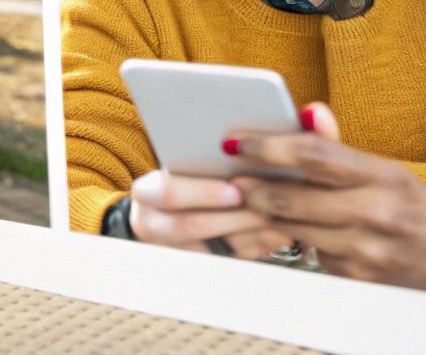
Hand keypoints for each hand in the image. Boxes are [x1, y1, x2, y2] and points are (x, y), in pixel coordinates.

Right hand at [128, 169, 289, 259]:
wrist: (160, 214)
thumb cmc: (178, 183)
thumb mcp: (179, 169)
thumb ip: (203, 166)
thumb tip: (243, 158)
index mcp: (146, 193)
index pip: (170, 193)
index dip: (204, 193)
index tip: (236, 190)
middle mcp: (151, 225)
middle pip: (193, 225)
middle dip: (234, 217)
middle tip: (267, 208)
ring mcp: (170, 250)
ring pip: (213, 250)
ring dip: (251, 237)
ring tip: (279, 225)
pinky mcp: (191, 266)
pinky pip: (226, 263)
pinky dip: (254, 250)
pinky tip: (275, 238)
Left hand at [230, 103, 425, 290]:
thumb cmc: (421, 213)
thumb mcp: (392, 173)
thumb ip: (342, 150)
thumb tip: (308, 111)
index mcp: (386, 177)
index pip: (313, 155)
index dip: (267, 147)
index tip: (237, 141)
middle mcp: (377, 213)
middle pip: (293, 198)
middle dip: (254, 188)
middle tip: (233, 178)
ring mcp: (367, 251)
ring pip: (294, 230)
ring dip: (269, 216)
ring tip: (253, 200)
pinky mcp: (358, 280)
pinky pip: (312, 256)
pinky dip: (300, 242)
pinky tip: (298, 231)